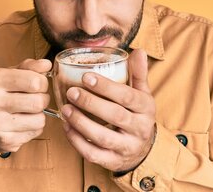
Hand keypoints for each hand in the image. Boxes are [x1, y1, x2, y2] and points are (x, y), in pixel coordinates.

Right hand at [0, 59, 50, 155]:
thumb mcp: (8, 75)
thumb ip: (29, 67)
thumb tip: (47, 64)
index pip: (34, 81)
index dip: (42, 82)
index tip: (37, 84)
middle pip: (38, 102)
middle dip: (43, 99)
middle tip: (35, 98)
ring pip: (39, 119)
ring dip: (39, 115)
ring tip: (28, 111)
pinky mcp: (5, 141)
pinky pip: (35, 133)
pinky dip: (34, 127)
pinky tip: (22, 123)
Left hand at [60, 49, 155, 171]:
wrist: (143, 149)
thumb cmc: (137, 114)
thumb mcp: (142, 93)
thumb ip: (138, 73)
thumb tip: (138, 50)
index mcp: (146, 109)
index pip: (127, 96)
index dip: (106, 87)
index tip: (85, 76)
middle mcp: (139, 129)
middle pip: (115, 116)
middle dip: (91, 103)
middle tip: (72, 92)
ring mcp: (126, 147)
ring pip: (103, 137)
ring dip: (81, 123)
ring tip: (66, 109)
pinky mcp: (113, 161)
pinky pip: (93, 154)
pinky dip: (77, 142)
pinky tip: (67, 127)